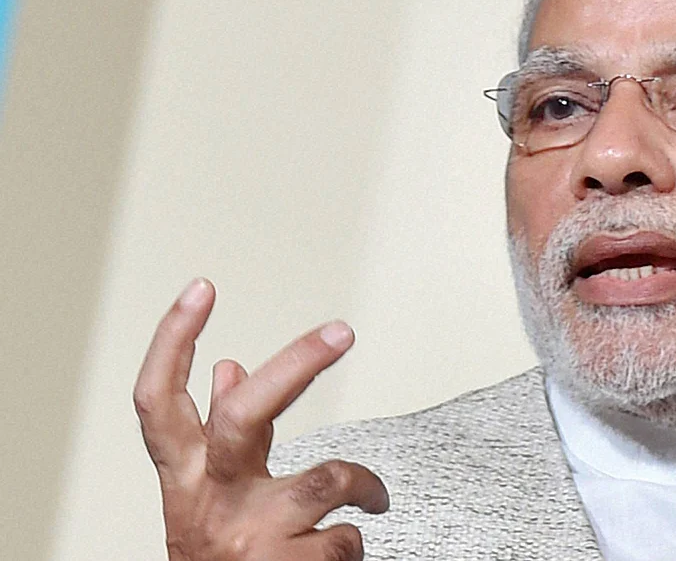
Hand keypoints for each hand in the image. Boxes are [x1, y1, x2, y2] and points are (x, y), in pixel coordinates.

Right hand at [134, 278, 388, 560]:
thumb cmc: (221, 558)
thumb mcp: (206, 498)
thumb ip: (217, 435)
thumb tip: (227, 368)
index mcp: (185, 480)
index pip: (157, 403)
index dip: (170, 342)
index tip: (201, 290)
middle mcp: (210, 503)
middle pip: (244, 415)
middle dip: (297, 365)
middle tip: (341, 330)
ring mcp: (251, 537)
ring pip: (328, 478)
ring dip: (361, 486)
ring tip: (370, 499)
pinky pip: (348, 537)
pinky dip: (354, 543)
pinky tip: (340, 555)